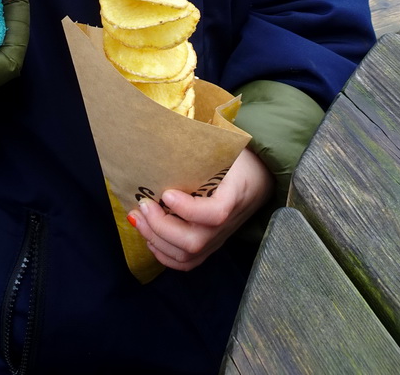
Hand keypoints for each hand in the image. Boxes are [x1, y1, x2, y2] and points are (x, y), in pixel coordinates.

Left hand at [127, 148, 273, 271]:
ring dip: (156, 239)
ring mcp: (219, 237)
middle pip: (194, 241)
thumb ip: (202, 151)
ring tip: (138, 219)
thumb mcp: (225, 150)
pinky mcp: (211, 244)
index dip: (188, 209)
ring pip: (187, 255)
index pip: (215, 214)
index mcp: (235, 194)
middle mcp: (228, 222)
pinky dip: (163, 254)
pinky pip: (187, 262)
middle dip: (160, 227)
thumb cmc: (238, 159)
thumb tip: (165, 138)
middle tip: (142, 205)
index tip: (166, 193)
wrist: (261, 176)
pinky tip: (149, 237)